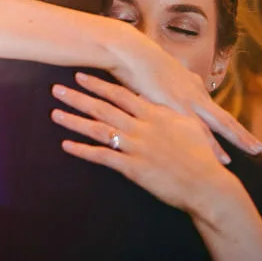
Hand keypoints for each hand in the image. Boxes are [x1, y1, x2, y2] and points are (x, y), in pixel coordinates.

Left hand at [52, 72, 233, 214]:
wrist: (207, 184)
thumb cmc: (202, 156)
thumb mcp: (190, 126)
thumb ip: (173, 113)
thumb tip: (166, 103)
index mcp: (155, 115)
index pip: (122, 94)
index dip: (99, 85)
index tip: (81, 76)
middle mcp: (142, 127)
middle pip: (104, 108)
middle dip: (79, 97)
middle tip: (56, 89)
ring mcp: (136, 146)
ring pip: (99, 129)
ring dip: (74, 121)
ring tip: (54, 113)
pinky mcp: (132, 167)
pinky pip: (102, 157)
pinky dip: (83, 151)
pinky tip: (66, 145)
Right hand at [109, 31, 261, 160]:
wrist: (130, 53)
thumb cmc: (138, 63)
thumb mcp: (157, 76)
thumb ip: (168, 86)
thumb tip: (167, 93)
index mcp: (191, 86)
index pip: (213, 111)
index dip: (226, 125)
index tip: (237, 136)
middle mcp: (195, 94)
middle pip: (225, 118)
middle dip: (242, 134)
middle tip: (259, 148)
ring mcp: (189, 102)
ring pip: (219, 125)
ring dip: (237, 139)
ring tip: (252, 153)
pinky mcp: (178, 109)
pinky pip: (199, 132)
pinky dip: (212, 147)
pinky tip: (221, 159)